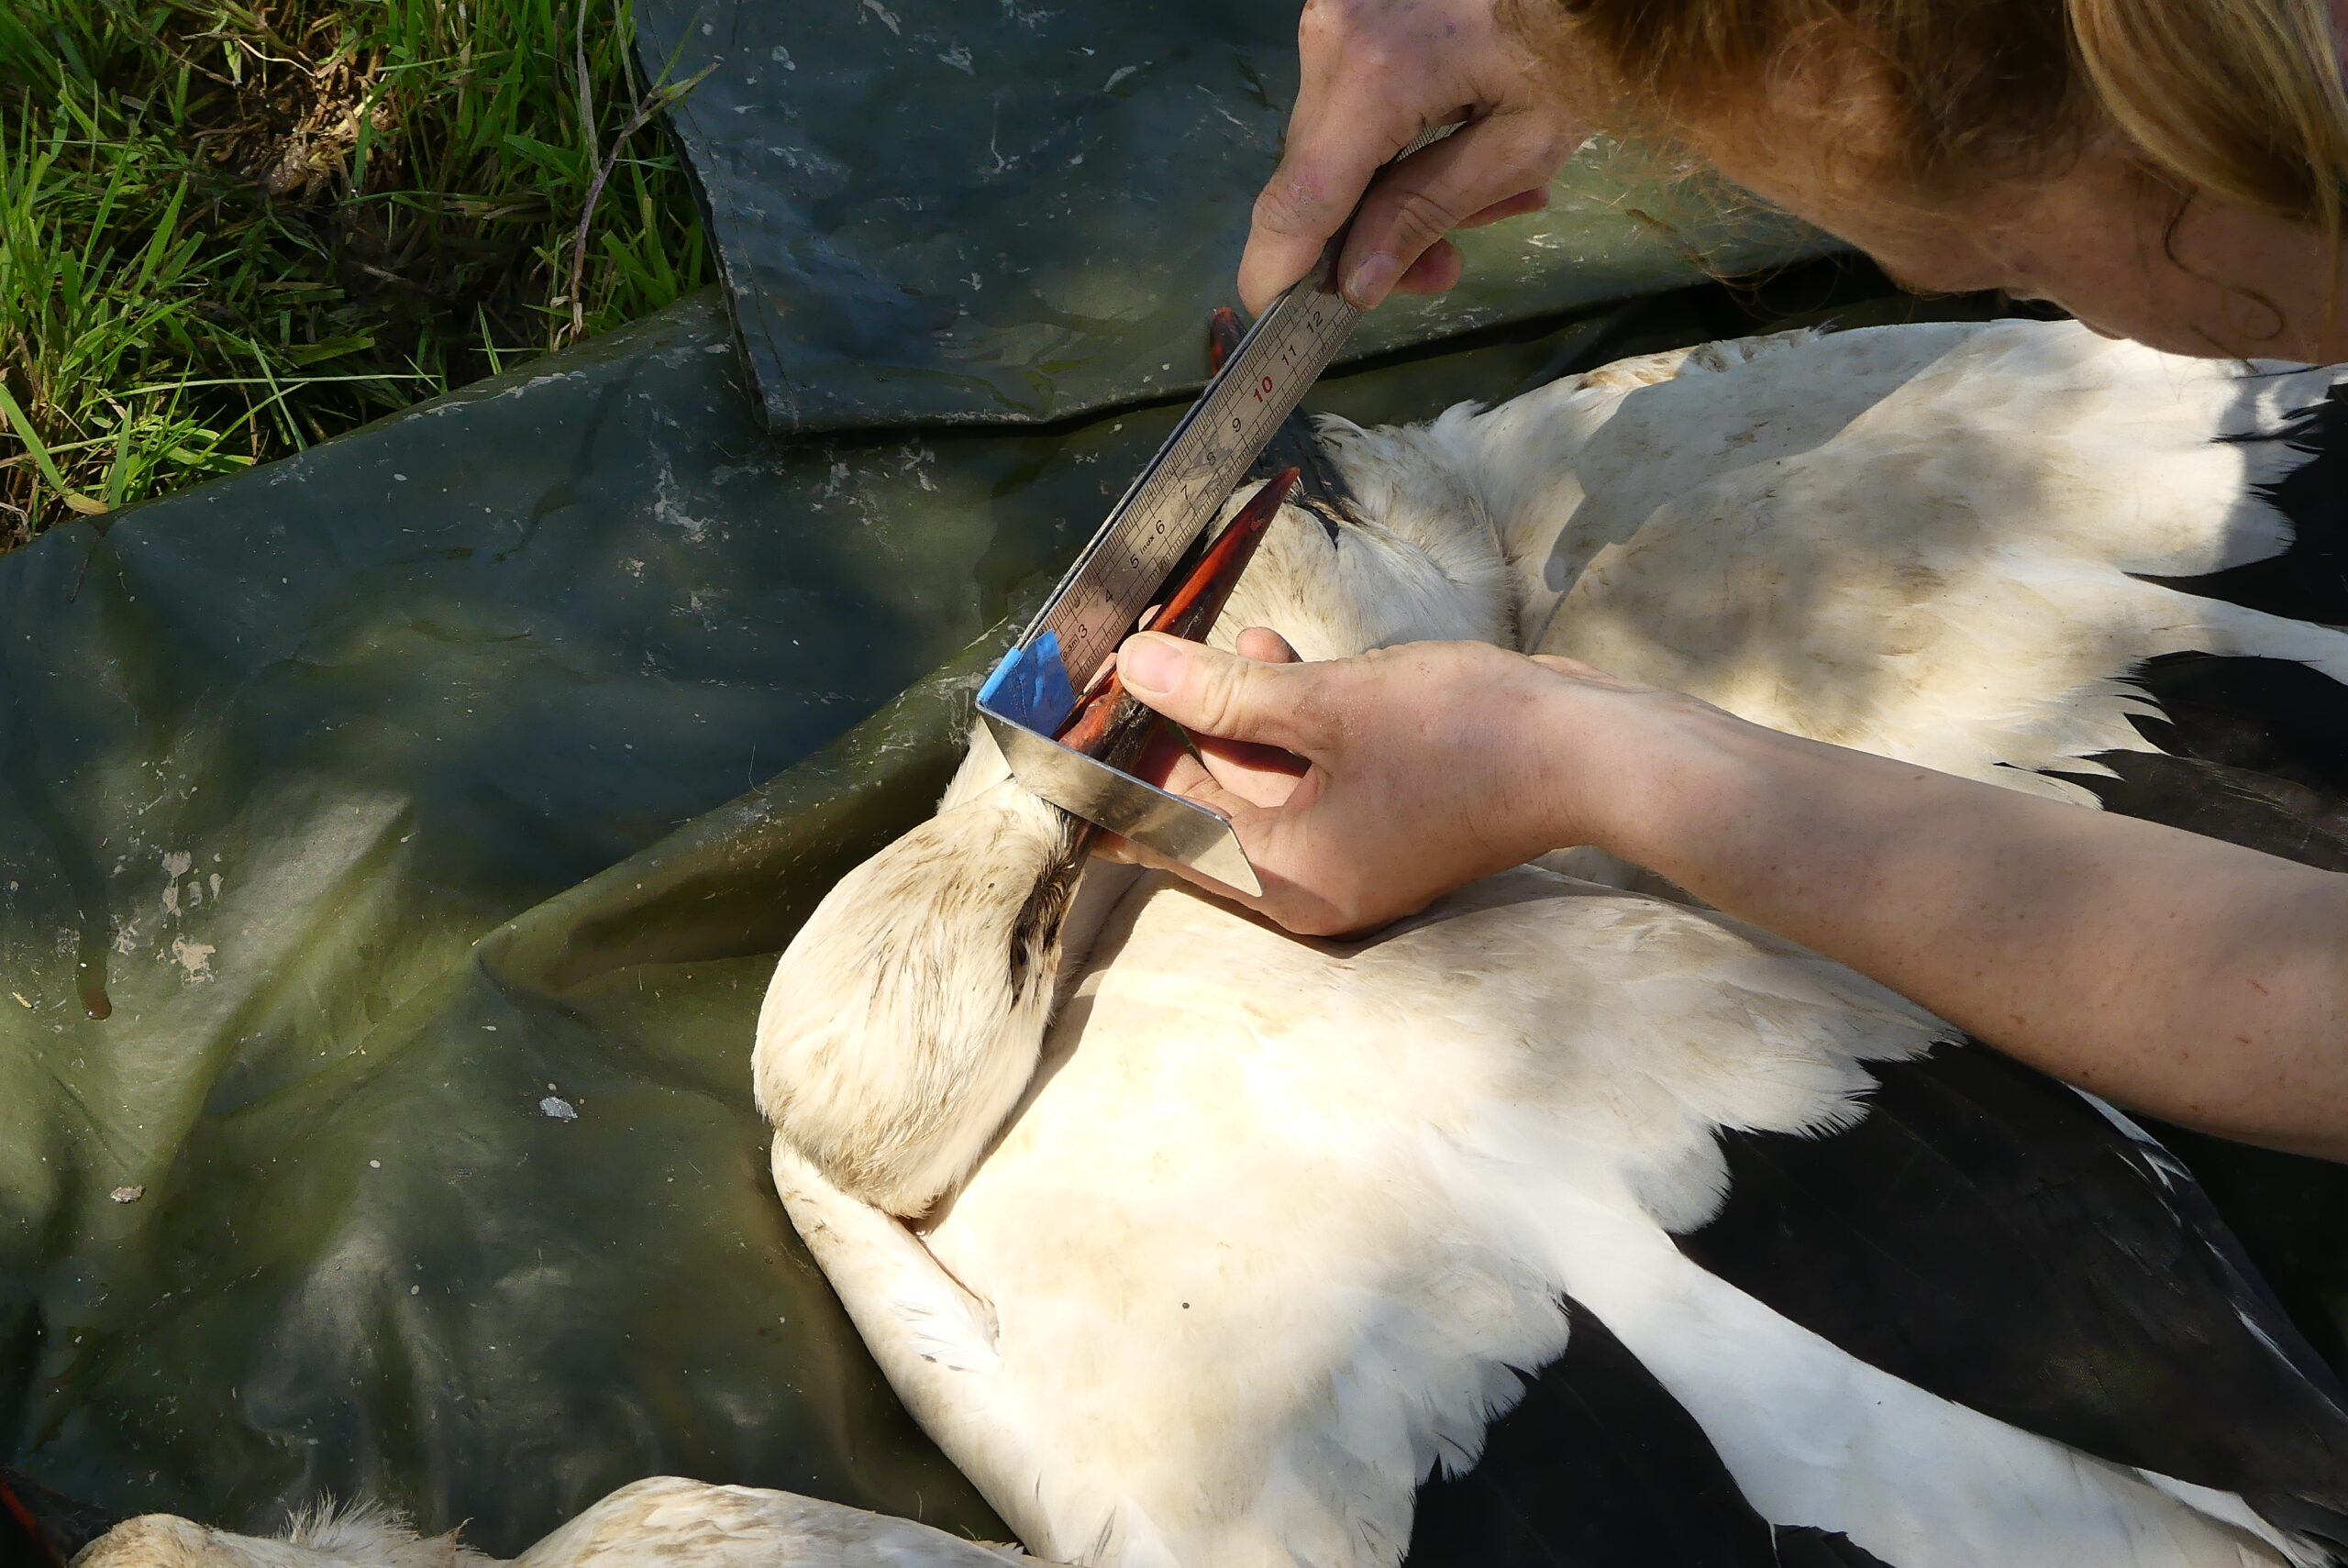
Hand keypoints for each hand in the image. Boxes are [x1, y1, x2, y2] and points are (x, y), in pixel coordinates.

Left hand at [1112, 628, 1710, 934]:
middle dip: (1169, 720)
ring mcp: (1350, 850)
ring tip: (1199, 632)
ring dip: (1229, 703)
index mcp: (1285, 879)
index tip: (1068, 713)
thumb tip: (1134, 668)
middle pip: (1204, 800)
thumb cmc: (1467, 739)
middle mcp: (1310, 881)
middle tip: (1129, 649)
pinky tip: (1267, 647)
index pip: (1161, 829)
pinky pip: (1307, 766)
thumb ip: (1222, 692)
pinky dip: (1283, 712)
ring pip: (1257, 774)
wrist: (1594, 751)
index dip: (1110, 766)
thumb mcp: (1326, 704)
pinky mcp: (1381, 813)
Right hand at [1241, 0, 1589, 313]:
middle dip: (1365, 235)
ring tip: (1483, 199)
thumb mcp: (1527, 142)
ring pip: (1329, 142)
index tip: (1277, 321)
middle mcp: (1334, 36)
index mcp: (1377, 72)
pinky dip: (1394, 140)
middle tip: (1445, 265)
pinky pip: (1348, 100)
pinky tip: (1458, 144)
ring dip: (1389, 188)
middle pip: (1312, 174)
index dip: (1277, 271)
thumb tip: (1357, 282)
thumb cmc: (1586, 44)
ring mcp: (1335, 13)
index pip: (1299, 197)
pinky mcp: (1349, 8)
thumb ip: (1429, 210)